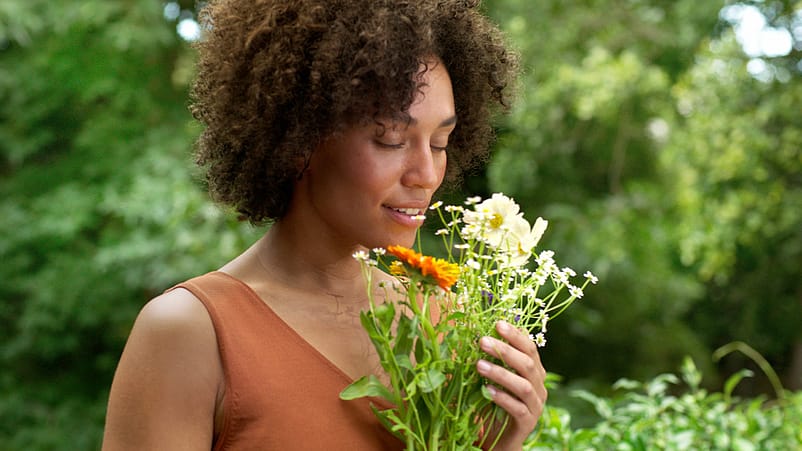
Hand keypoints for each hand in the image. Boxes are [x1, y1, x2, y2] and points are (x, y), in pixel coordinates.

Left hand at [476, 320, 546, 450]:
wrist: (500, 438)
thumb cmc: (495, 402)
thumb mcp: (494, 378)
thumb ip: (492, 360)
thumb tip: (475, 334)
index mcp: (534, 371)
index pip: (530, 348)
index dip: (515, 335)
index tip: (497, 324)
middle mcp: (539, 386)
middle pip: (527, 364)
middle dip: (505, 350)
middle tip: (482, 341)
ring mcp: (535, 405)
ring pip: (523, 386)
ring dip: (500, 373)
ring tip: (479, 365)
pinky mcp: (528, 422)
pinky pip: (517, 408)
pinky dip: (502, 398)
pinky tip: (487, 391)